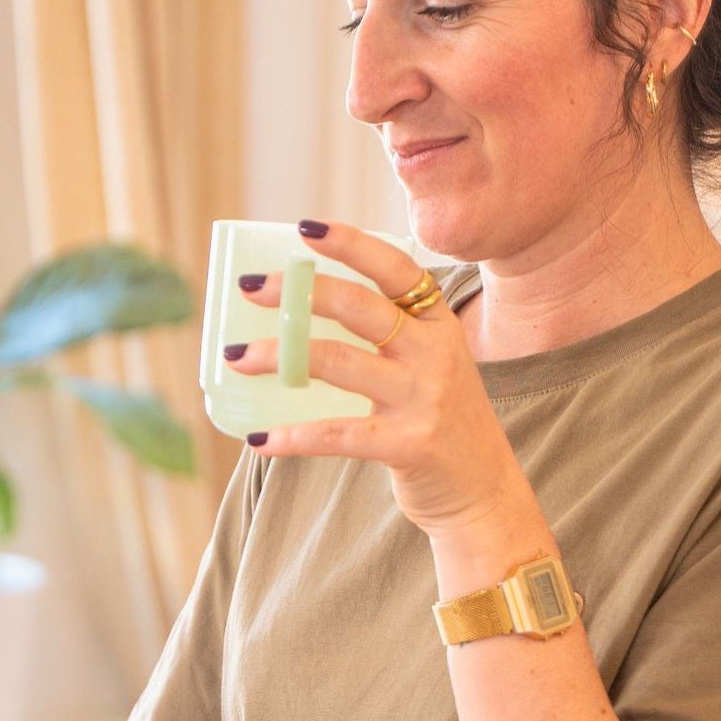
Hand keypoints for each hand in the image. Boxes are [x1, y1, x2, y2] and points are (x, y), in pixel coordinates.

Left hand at [224, 219, 526, 535]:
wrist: (484, 491)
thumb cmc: (438, 423)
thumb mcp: (427, 367)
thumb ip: (385, 340)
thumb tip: (296, 319)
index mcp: (437, 323)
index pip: (395, 268)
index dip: (351, 244)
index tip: (305, 229)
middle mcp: (435, 352)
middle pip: (358, 306)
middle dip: (299, 292)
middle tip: (250, 287)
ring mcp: (424, 397)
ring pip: (338, 361)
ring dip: (279, 356)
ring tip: (235, 356)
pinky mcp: (410, 444)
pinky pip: (337, 434)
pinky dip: (292, 436)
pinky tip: (258, 438)